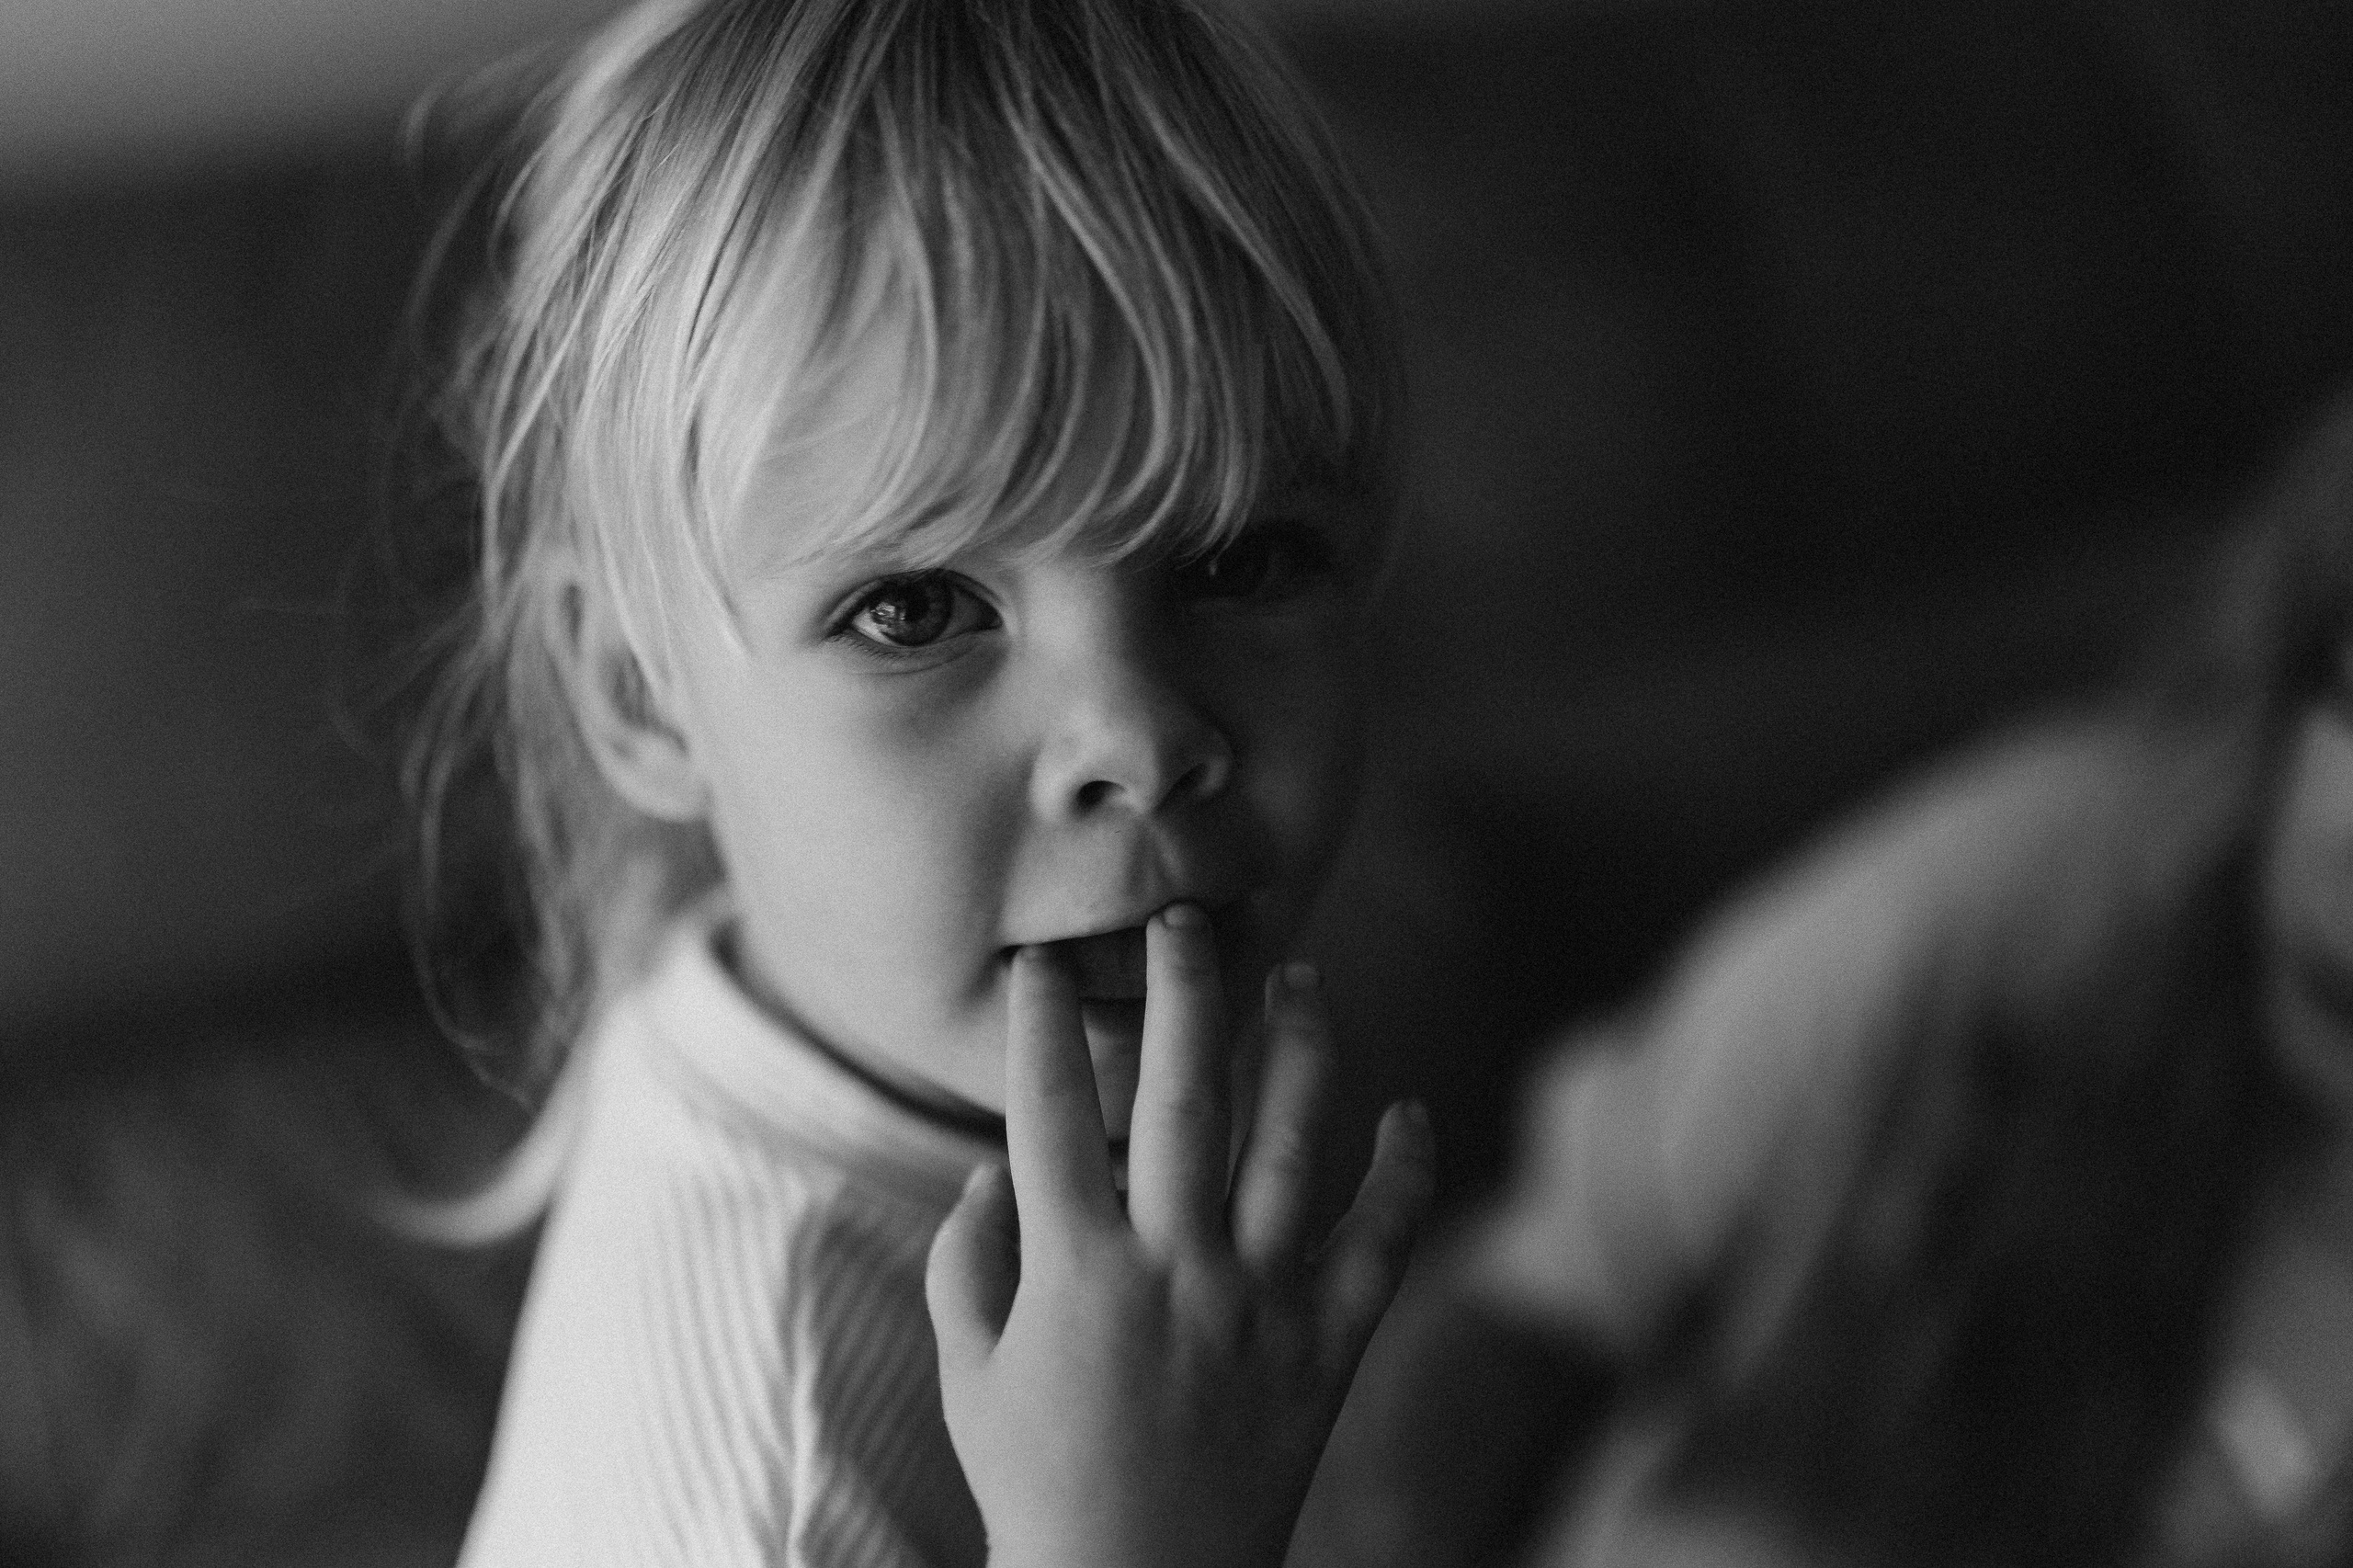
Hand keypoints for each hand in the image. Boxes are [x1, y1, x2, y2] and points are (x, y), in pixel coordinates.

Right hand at [926, 903, 1434, 1567]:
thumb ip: (965, 1265)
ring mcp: (1258, 1305)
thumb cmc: (1036, 1485)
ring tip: (1300, 980)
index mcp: (1073, 1272)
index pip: (1047, 1113)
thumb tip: (991, 1172)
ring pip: (1291, 1146)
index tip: (1043, 961)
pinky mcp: (1325, 1348)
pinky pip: (1381, 1245)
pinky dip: (1404, 1175)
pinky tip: (1408, 1111)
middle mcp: (1172, 1269)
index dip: (1041, 1026)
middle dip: (1184, 990)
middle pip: (1181, 1096)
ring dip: (1301, 1050)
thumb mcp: (968, 1376)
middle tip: (1187, 916)